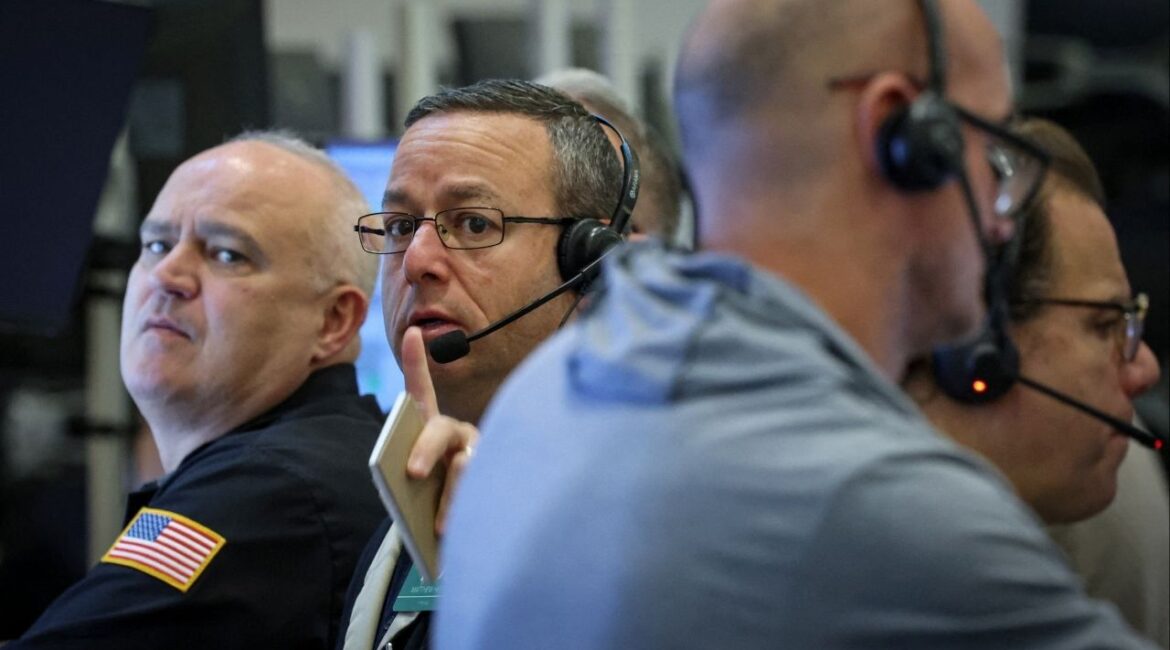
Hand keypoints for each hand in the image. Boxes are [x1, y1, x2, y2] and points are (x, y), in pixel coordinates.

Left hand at [400, 326, 478, 535]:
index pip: (422, 391)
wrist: (461, 540)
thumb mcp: (411, 490)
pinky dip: (465, 512)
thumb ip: (408, 477)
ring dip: (451, 495)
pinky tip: (454, 531)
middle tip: (413, 473)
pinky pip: (484, 488)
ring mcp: (480, 454)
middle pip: (441, 430)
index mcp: (431, 430)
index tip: (413, 333)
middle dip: (426, 449)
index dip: (418, 363)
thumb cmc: (430, 507)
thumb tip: (413, 478)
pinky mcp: (497, 478)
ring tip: (441, 524)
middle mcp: (459, 434)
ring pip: (466, 464)